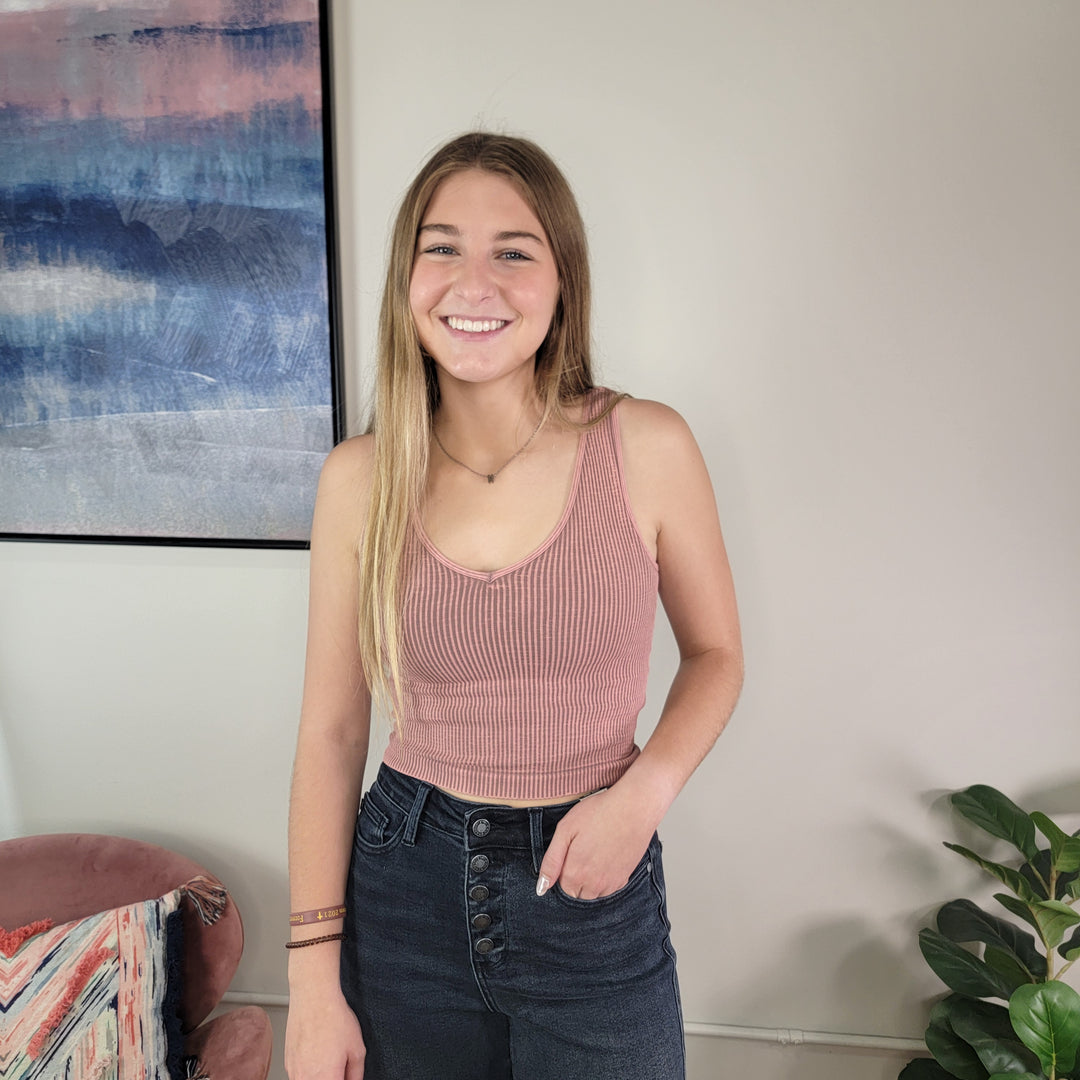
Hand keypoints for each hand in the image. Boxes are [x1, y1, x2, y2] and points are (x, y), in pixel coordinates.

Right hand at [284, 982, 364, 1079]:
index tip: (344, 1075)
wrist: (313, 998)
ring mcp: (294, 1073)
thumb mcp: (357, 1049)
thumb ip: (356, 1075)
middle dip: (332, 1077)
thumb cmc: (334, 1019)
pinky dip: (308, 1072)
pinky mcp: (287, 1064)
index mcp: (327, 1079)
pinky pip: (299, 1076)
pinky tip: (317, 1055)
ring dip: (319, 1076)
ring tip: (328, 1058)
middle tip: (338, 1066)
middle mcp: (306, 1079)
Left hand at [535, 787, 655, 899]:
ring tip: (593, 853)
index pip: (560, 888)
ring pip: (592, 894)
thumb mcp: (565, 830)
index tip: (568, 853)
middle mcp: (593, 885)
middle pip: (576, 894)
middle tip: (581, 851)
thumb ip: (551, 861)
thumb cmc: (599, 813)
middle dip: (574, 879)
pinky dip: (604, 879)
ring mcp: (611, 884)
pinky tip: (605, 857)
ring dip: (589, 881)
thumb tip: (541, 888)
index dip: (562, 871)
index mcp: (575, 873)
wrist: (633, 807)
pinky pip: (608, 889)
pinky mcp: (624, 878)